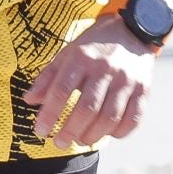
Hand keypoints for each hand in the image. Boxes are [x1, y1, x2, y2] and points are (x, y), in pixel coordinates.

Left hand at [23, 17, 154, 149]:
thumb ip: (48, 77)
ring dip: (93, 135)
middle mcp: (105, 69)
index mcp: (82, 58)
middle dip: (70, 131)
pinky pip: (133, 118)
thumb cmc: (93, 47)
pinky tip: (108, 134)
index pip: (62, 90)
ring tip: (81, 140)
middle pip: (87, 108)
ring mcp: (127, 80)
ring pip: (110, 117)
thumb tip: (29, 100)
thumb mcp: (67, 54)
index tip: (40, 130)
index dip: (49, 114)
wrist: (131, 31)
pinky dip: (120, 132)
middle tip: (59, 143)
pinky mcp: (144, 89)